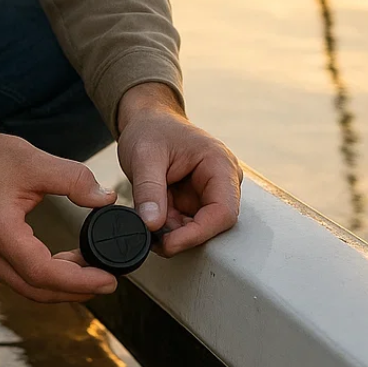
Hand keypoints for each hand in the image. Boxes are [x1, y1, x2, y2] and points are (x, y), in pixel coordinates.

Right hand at [0, 120, 119, 302]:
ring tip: (89, 268)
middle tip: (106, 279)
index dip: (79, 281)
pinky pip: (14, 276)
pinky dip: (40, 275)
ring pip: (25, 287)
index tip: (108, 279)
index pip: (43, 272)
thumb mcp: (30, 160)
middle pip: (36, 290)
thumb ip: (72, 179)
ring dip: (59, 284)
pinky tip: (60, 261)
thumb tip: (105, 199)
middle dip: (75, 290)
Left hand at [116, 84, 241, 256]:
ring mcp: (210, 193)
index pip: (223, 212)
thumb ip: (149, 190)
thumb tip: (152, 225)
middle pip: (212, 224)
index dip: (198, 233)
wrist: (146, 122)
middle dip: (181, 234)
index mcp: (220, 165)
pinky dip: (166, 225)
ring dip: (171, 230)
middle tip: (151, 236)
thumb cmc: (151, 130)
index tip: (170, 244)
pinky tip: (151, 214)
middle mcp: (222, 182)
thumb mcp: (144, 156)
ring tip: (147, 215)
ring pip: (197, 227)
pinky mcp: (196, 202)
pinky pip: (185, 223)